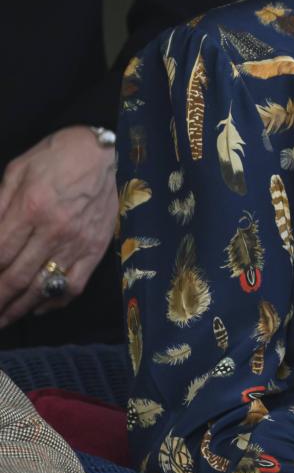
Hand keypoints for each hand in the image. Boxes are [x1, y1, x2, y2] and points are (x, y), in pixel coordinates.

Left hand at [0, 127, 117, 327]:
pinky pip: (73, 286)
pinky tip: (38, 307)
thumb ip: (0, 205)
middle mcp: (55, 231)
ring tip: (5, 318)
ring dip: (19, 308)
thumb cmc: (57, 157)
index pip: (0, 253)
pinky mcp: (95, 251)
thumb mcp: (18, 171)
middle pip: (17, 277)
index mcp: (31, 207)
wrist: (104, 154)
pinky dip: (53, 302)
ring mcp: (77, 244)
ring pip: (43, 288)